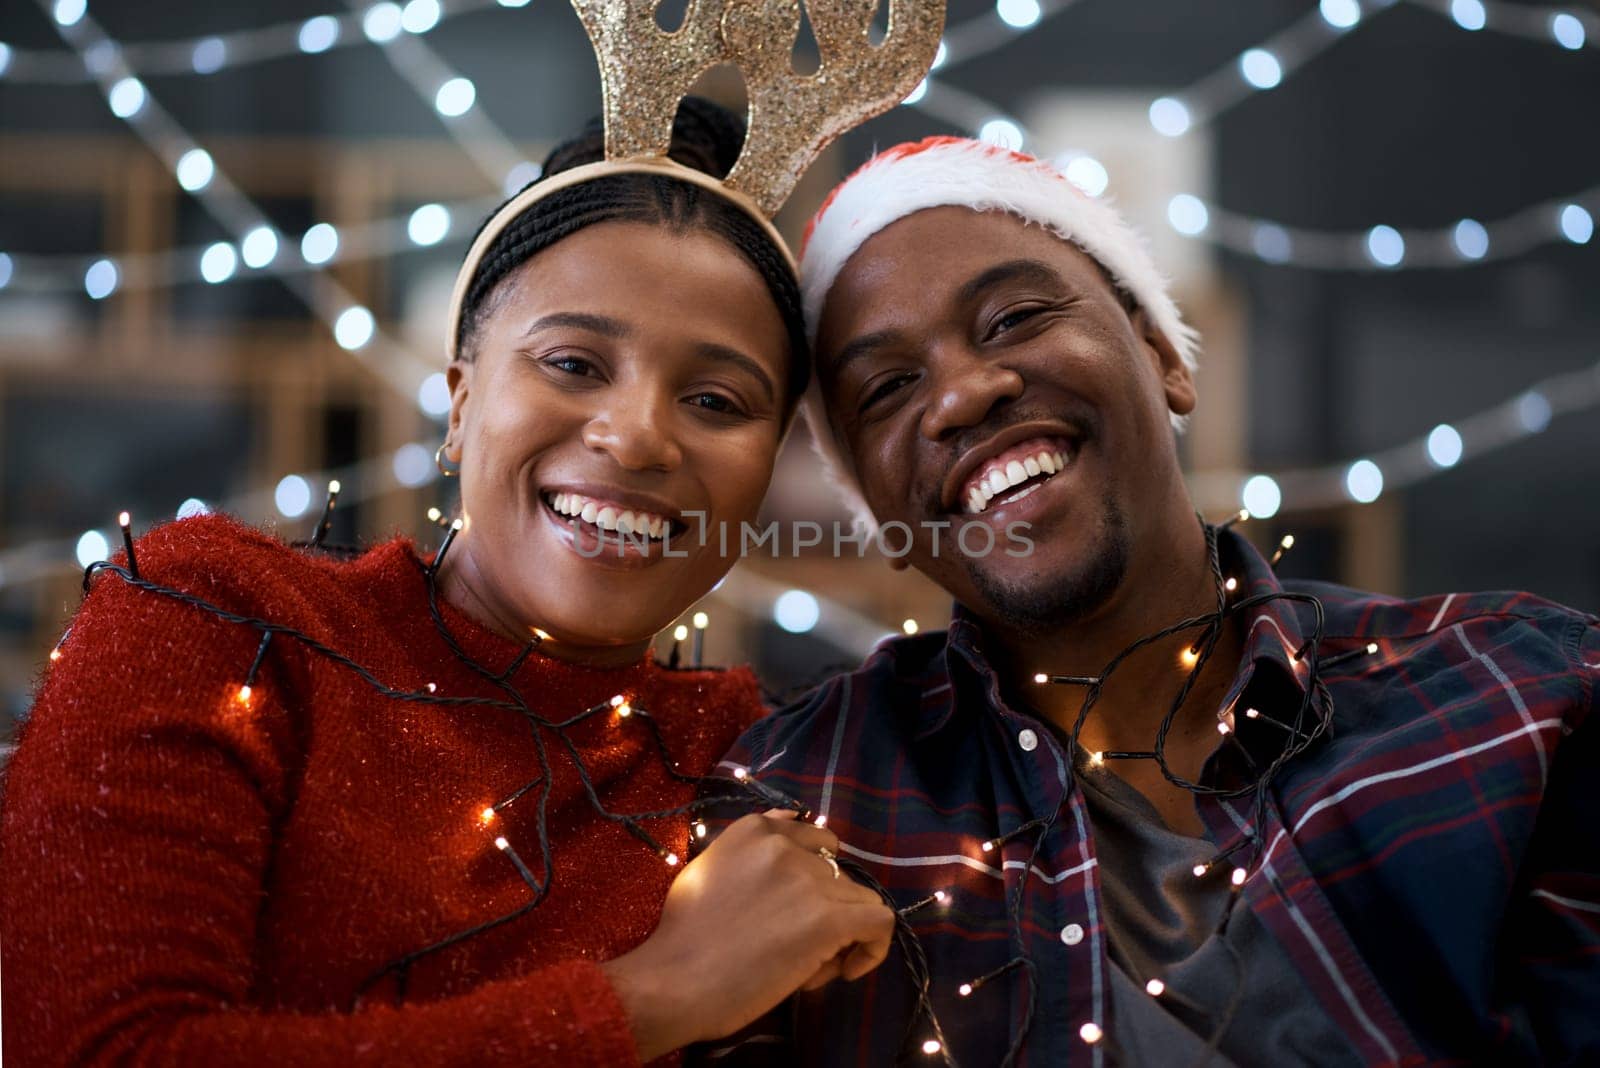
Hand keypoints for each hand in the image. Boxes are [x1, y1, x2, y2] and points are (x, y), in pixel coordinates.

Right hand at [601, 811, 895, 1059]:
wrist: (674, 980)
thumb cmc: (682, 937)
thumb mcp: (707, 870)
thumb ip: (748, 848)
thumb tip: (790, 823)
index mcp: (754, 830)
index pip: (816, 842)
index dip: (816, 881)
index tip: (799, 912)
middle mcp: (786, 846)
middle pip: (839, 876)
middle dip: (827, 910)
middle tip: (800, 947)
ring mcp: (810, 880)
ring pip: (860, 900)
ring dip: (844, 934)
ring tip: (811, 966)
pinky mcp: (828, 919)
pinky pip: (880, 923)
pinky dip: (873, 948)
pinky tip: (847, 970)